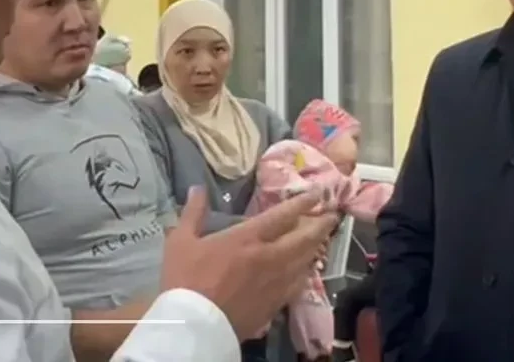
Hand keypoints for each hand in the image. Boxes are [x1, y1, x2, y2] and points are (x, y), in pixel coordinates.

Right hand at [162, 186, 337, 337]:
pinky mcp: (276, 303)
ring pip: (306, 260)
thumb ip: (192, 213)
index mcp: (246, 238)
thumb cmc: (186, 280)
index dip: (302, 203)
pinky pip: (300, 284)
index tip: (316, 194)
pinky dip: (308, 272)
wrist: (194, 325)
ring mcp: (275, 281)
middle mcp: (268, 256)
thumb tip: (198, 188)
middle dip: (320, 223)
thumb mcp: (180, 241)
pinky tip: (309, 269)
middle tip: (333, 215)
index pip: (282, 215)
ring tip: (324, 238)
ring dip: (317, 246)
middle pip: (304, 237)